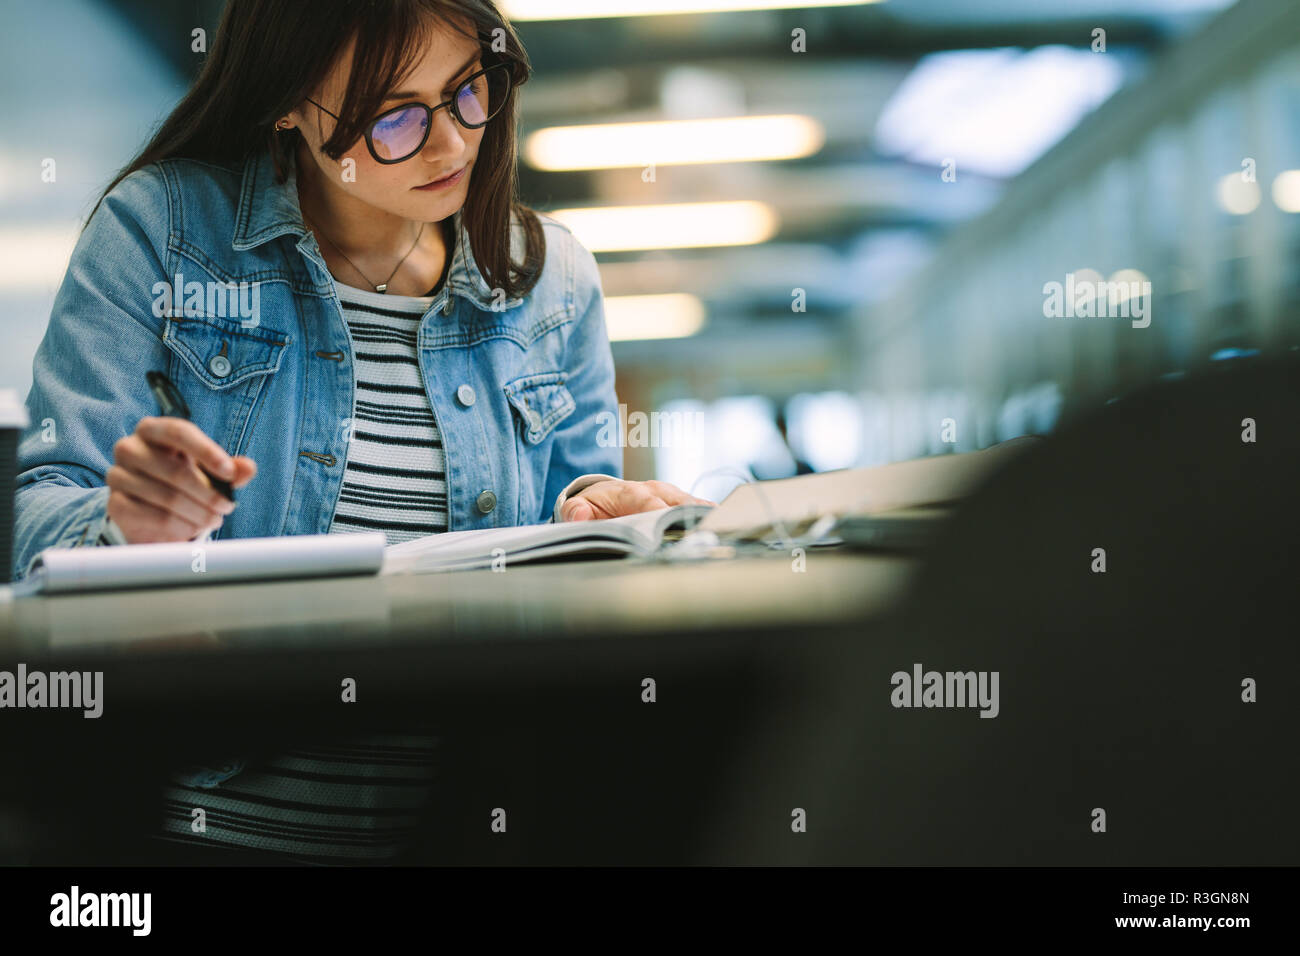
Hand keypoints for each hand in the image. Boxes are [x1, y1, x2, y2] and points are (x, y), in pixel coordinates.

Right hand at [106, 416, 256, 543]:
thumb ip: (231, 469)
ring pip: (168, 498)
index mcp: (153, 430)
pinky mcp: (116, 504)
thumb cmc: (184, 481)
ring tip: (214, 519)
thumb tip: (248, 467)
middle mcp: (129, 448)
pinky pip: (155, 518)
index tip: (229, 473)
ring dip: (199, 514)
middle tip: (227, 506)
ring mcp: (118, 476)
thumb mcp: (210, 472)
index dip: (207, 451)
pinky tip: (192, 528)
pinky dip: (181, 527)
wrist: (151, 511)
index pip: (179, 431)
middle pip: (175, 471)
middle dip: (209, 493)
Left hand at [560, 479, 713, 521]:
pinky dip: (709, 517)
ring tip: (721, 528)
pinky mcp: (681, 504)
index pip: (646, 501)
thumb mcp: (578, 506)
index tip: (666, 527)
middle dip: (689, 515)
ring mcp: (670, 496)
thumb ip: (575, 511)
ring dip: (704, 516)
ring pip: (691, 504)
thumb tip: (579, 514)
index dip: (657, 513)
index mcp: (630, 491)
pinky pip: (698, 509)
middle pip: (676, 501)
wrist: (604, 497)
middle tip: (703, 530)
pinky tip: (723, 526)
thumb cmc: (593, 505)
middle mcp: (655, 490)